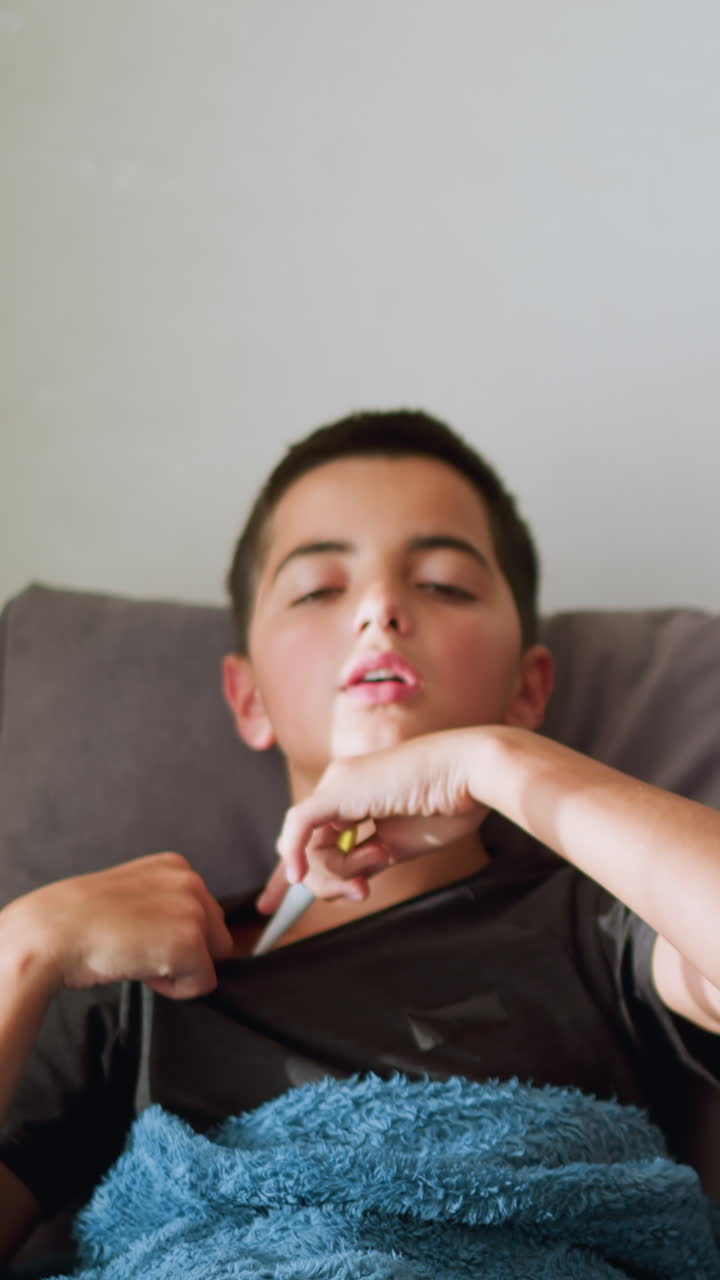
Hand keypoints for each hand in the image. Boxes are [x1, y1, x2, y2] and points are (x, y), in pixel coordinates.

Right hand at [4, 853, 233, 999]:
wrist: (51, 932)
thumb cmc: (81, 920)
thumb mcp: (132, 893)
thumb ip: (165, 903)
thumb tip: (192, 934)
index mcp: (176, 866)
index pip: (204, 915)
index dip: (170, 935)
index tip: (136, 932)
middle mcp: (191, 881)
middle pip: (216, 938)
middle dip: (183, 952)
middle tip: (136, 947)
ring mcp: (193, 910)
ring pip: (210, 961)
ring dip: (177, 970)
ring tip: (136, 955)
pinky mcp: (190, 942)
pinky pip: (202, 984)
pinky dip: (173, 989)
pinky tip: (139, 968)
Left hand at [259, 728, 487, 910]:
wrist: (470, 774)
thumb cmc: (449, 805)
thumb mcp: (401, 845)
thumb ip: (368, 861)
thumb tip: (345, 882)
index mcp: (358, 797)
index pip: (315, 837)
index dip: (300, 871)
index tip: (274, 904)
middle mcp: (342, 786)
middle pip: (310, 846)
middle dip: (326, 880)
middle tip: (361, 892)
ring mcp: (338, 784)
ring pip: (308, 842)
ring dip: (336, 870)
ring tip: (376, 864)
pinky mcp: (339, 789)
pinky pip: (300, 824)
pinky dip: (296, 853)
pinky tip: (298, 876)